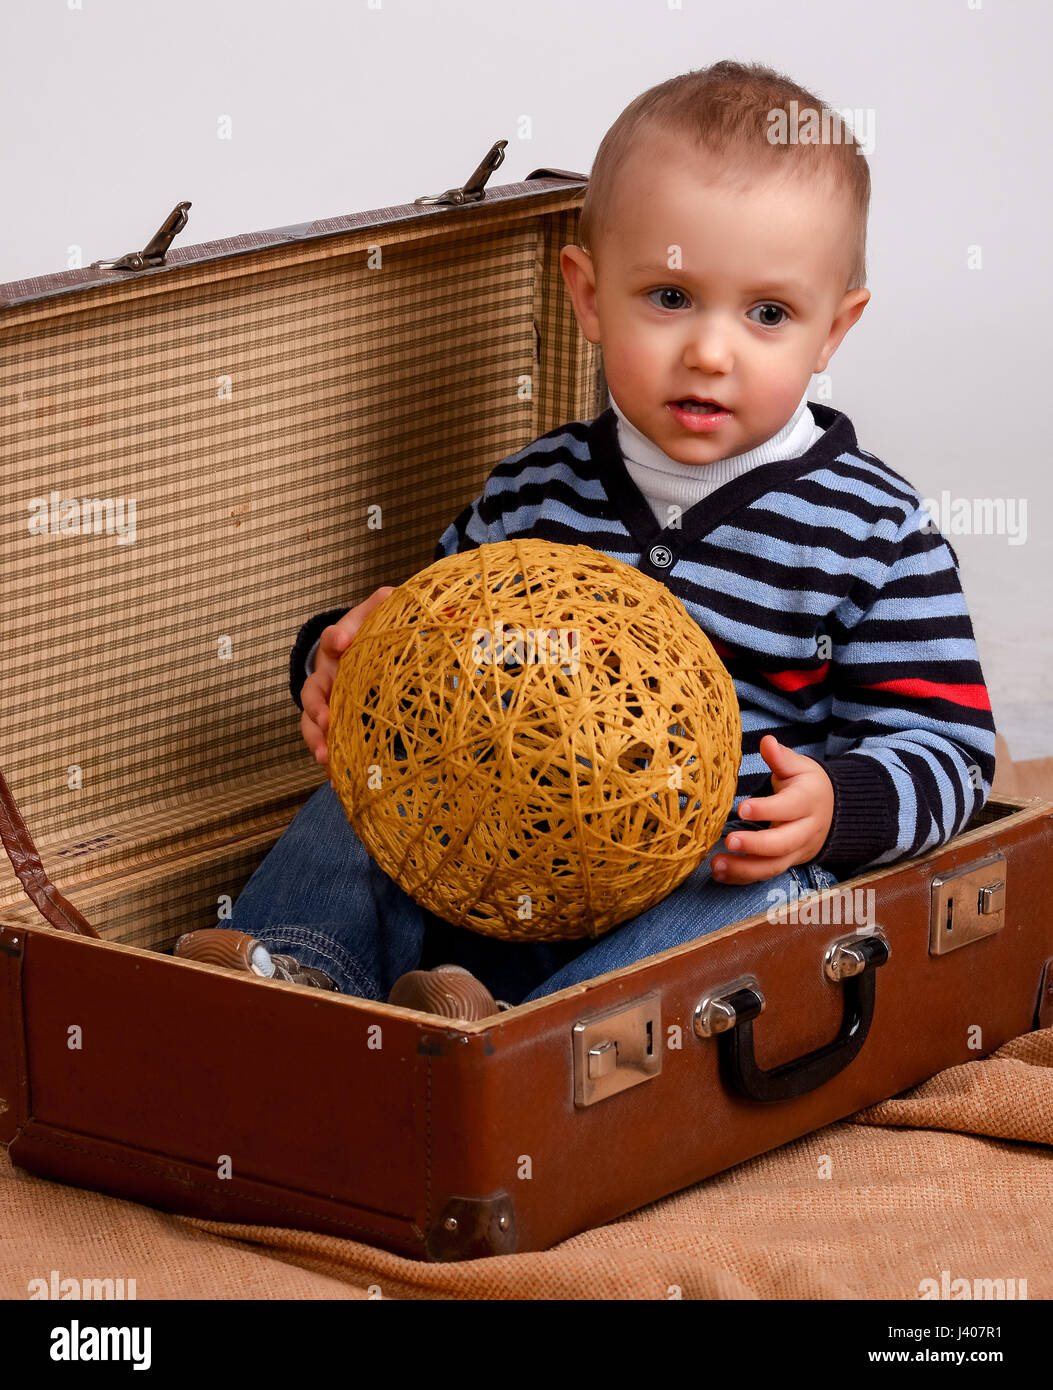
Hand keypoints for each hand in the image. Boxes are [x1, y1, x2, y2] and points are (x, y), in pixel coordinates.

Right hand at [300, 586, 394, 777]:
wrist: (362, 650)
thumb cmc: (376, 629)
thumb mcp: (385, 610)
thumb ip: (395, 604)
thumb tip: (432, 598)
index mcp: (341, 642)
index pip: (335, 636)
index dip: (339, 638)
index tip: (344, 645)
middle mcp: (327, 671)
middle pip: (314, 689)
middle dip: (318, 706)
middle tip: (327, 719)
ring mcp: (325, 699)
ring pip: (311, 720)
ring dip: (317, 738)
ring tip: (326, 758)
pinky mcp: (330, 722)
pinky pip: (323, 742)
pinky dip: (329, 761)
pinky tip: (336, 781)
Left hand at [711, 734, 833, 884]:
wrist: (832, 813)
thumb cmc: (807, 786)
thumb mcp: (799, 767)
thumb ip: (781, 758)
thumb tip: (767, 742)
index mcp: (807, 802)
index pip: (789, 807)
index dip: (767, 810)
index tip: (742, 807)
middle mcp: (804, 830)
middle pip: (783, 843)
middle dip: (756, 845)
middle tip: (729, 840)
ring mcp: (796, 851)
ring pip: (773, 865)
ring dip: (745, 868)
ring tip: (717, 865)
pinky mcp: (786, 863)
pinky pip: (765, 875)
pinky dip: (742, 877)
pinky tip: (720, 874)